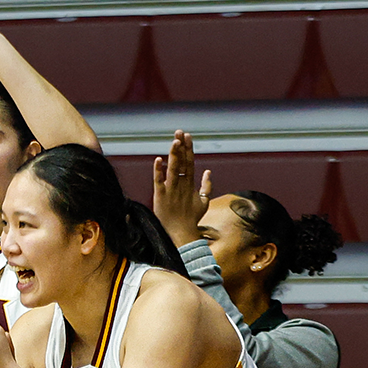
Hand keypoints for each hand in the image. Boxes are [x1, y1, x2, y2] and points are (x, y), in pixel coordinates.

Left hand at [152, 130, 210, 248]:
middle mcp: (181, 185)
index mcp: (190, 185)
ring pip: (173, 169)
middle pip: (182, 162)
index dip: (189, 149)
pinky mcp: (160, 196)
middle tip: (180, 132)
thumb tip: (208, 171)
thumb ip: (207, 186)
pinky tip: (158, 160)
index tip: (188, 136)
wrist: (182, 235)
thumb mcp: (204, 202)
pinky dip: (158, 171)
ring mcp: (171, 190)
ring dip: (174, 154)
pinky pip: (158, 181)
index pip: (190, 163)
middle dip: (182, 146)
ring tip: (174, 140)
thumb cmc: (192, 220)